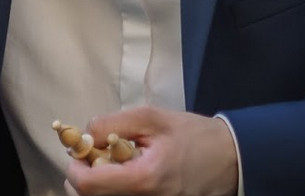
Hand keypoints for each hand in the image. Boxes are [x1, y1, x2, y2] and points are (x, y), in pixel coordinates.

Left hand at [64, 106, 237, 195]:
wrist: (228, 159)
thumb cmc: (191, 135)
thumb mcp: (152, 118)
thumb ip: (114, 123)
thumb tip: (85, 133)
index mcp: (144, 179)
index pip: (89, 186)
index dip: (75, 167)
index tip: (79, 149)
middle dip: (82, 176)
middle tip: (90, 154)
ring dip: (96, 183)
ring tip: (107, 160)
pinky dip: (112, 187)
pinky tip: (121, 171)